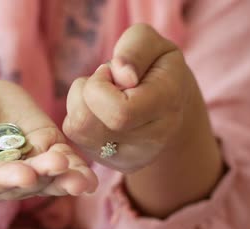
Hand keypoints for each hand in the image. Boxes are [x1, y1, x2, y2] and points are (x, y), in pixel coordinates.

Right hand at [0, 79, 97, 200]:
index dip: (5, 178)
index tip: (24, 174)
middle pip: (22, 183)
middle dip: (42, 176)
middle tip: (59, 168)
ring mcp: (23, 163)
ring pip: (46, 177)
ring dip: (65, 180)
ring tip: (82, 180)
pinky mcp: (42, 147)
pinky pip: (60, 161)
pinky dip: (75, 169)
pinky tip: (89, 177)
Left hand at [63, 24, 220, 215]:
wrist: (173, 105)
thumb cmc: (157, 68)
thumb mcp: (153, 43)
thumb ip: (135, 49)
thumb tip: (120, 75)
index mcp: (167, 104)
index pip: (118, 111)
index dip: (99, 85)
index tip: (111, 71)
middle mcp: (152, 139)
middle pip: (87, 122)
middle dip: (86, 92)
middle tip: (107, 82)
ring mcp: (133, 157)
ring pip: (77, 130)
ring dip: (80, 103)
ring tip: (104, 95)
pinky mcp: (114, 165)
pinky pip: (77, 138)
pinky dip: (80, 117)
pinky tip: (101, 112)